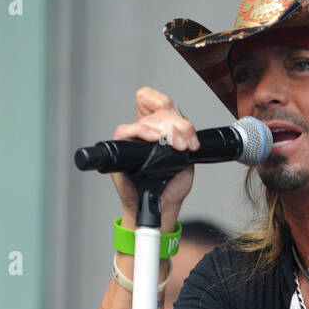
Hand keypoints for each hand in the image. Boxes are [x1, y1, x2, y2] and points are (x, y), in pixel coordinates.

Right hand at [112, 87, 196, 227]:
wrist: (162, 206)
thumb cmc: (170, 186)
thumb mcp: (186, 159)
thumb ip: (184, 139)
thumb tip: (182, 129)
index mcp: (161, 128)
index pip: (160, 102)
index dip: (172, 108)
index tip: (186, 130)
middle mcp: (146, 129)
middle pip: (160, 109)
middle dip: (179, 125)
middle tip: (186, 144)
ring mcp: (134, 137)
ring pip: (148, 118)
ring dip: (167, 131)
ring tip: (178, 147)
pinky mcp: (121, 147)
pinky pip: (127, 130)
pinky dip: (142, 131)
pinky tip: (154, 140)